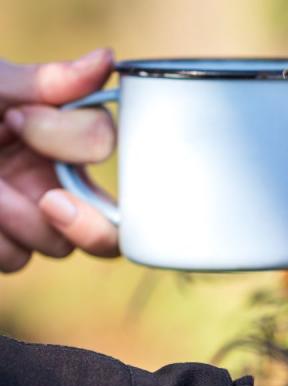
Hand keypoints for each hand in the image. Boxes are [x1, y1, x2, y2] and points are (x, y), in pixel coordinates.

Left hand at [0, 49, 118, 271]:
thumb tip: (107, 59)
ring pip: (57, 246)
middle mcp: (55, 179)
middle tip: (50, 202)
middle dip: (87, 221)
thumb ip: (45, 82)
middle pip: (110, 226)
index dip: (68, 139)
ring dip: (16, 221)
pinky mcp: (0, 244)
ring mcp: (28, 218)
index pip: (103, 144)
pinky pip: (13, 258)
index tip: (13, 120)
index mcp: (57, 135)